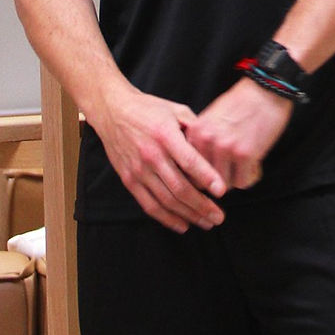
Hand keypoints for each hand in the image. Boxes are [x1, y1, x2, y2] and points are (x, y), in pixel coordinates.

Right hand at [91, 85, 226, 232]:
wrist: (112, 110)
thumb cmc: (148, 109)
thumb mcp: (175, 110)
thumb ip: (196, 128)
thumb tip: (214, 147)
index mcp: (165, 135)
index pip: (189, 161)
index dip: (206, 177)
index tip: (221, 191)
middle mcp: (151, 155)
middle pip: (180, 187)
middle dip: (202, 205)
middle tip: (219, 216)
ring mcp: (138, 170)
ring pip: (167, 200)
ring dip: (188, 215)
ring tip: (206, 222)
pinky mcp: (129, 180)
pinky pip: (149, 205)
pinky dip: (166, 218)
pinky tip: (182, 224)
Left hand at [185, 77, 293, 191]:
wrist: (267, 89)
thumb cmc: (242, 102)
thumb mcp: (212, 117)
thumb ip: (203, 139)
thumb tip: (199, 167)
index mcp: (196, 131)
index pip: (189, 169)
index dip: (202, 174)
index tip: (214, 173)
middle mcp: (207, 141)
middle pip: (206, 180)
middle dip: (220, 179)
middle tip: (233, 170)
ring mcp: (225, 148)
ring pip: (225, 184)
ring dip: (236, 178)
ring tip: (246, 166)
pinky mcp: (245, 154)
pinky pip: (243, 182)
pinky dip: (251, 177)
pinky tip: (255, 164)